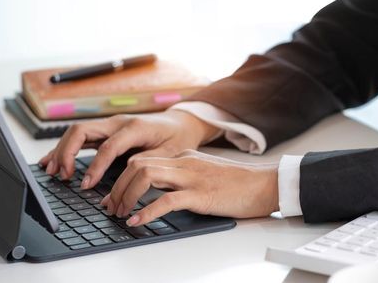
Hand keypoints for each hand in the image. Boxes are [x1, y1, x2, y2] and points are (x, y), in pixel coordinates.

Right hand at [39, 110, 219, 189]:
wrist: (182, 123)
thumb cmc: (178, 139)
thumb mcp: (169, 154)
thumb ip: (147, 165)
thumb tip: (124, 181)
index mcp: (135, 127)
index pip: (108, 146)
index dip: (95, 167)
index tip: (86, 185)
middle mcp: (118, 122)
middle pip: (82, 131)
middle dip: (67, 153)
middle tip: (63, 176)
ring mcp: (110, 124)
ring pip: (77, 131)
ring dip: (62, 150)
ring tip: (51, 172)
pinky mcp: (106, 130)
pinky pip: (81, 136)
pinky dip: (65, 148)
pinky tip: (51, 161)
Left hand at [101, 150, 278, 225]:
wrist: (266, 185)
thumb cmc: (241, 184)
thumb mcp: (207, 175)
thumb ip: (185, 178)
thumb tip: (162, 194)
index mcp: (185, 157)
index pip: (143, 160)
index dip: (121, 179)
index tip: (113, 197)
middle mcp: (185, 162)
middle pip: (137, 165)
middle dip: (117, 186)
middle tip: (110, 207)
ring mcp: (192, 177)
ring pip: (146, 176)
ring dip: (126, 195)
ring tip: (121, 214)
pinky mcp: (201, 194)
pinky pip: (166, 200)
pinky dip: (147, 211)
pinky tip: (137, 221)